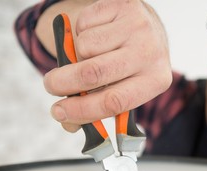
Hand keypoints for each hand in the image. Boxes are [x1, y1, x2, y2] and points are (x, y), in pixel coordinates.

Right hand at [40, 0, 171, 131]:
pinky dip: (79, 32)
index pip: (115, 101)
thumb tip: (68, 123)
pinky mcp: (124, 6)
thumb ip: (97, 106)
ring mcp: (139, 27)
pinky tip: (96, 35)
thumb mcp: (123, 88)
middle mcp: (151, 53)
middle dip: (63, 83)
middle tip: (51, 85)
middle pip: (94, 73)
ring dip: (75, 55)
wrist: (145, 27)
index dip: (82, 110)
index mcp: (156, 81)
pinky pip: (83, 24)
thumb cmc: (130, 65)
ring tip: (88, 55)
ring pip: (84, 47)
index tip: (58, 112)